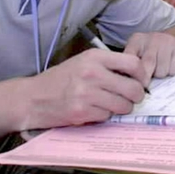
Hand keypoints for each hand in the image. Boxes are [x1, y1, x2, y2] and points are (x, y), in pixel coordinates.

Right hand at [20, 49, 147, 129]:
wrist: (32, 97)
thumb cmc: (61, 79)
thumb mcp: (84, 62)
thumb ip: (109, 64)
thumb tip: (138, 74)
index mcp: (95, 57)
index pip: (133, 63)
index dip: (142, 75)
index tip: (141, 81)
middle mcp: (92, 73)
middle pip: (132, 88)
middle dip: (136, 96)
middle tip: (131, 98)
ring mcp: (86, 93)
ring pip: (123, 105)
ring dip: (121, 108)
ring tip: (111, 104)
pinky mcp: (81, 112)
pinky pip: (107, 116)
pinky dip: (104, 115)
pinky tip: (94, 110)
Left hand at [124, 31, 174, 79]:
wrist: (168, 38)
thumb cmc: (147, 51)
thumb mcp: (135, 53)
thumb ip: (128, 67)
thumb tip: (125, 83)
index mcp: (137, 40)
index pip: (131, 59)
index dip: (133, 75)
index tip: (135, 85)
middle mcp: (152, 38)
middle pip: (148, 64)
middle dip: (146, 79)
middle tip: (146, 84)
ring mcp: (167, 41)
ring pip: (162, 71)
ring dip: (160, 75)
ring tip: (158, 69)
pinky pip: (174, 70)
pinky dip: (171, 72)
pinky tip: (168, 66)